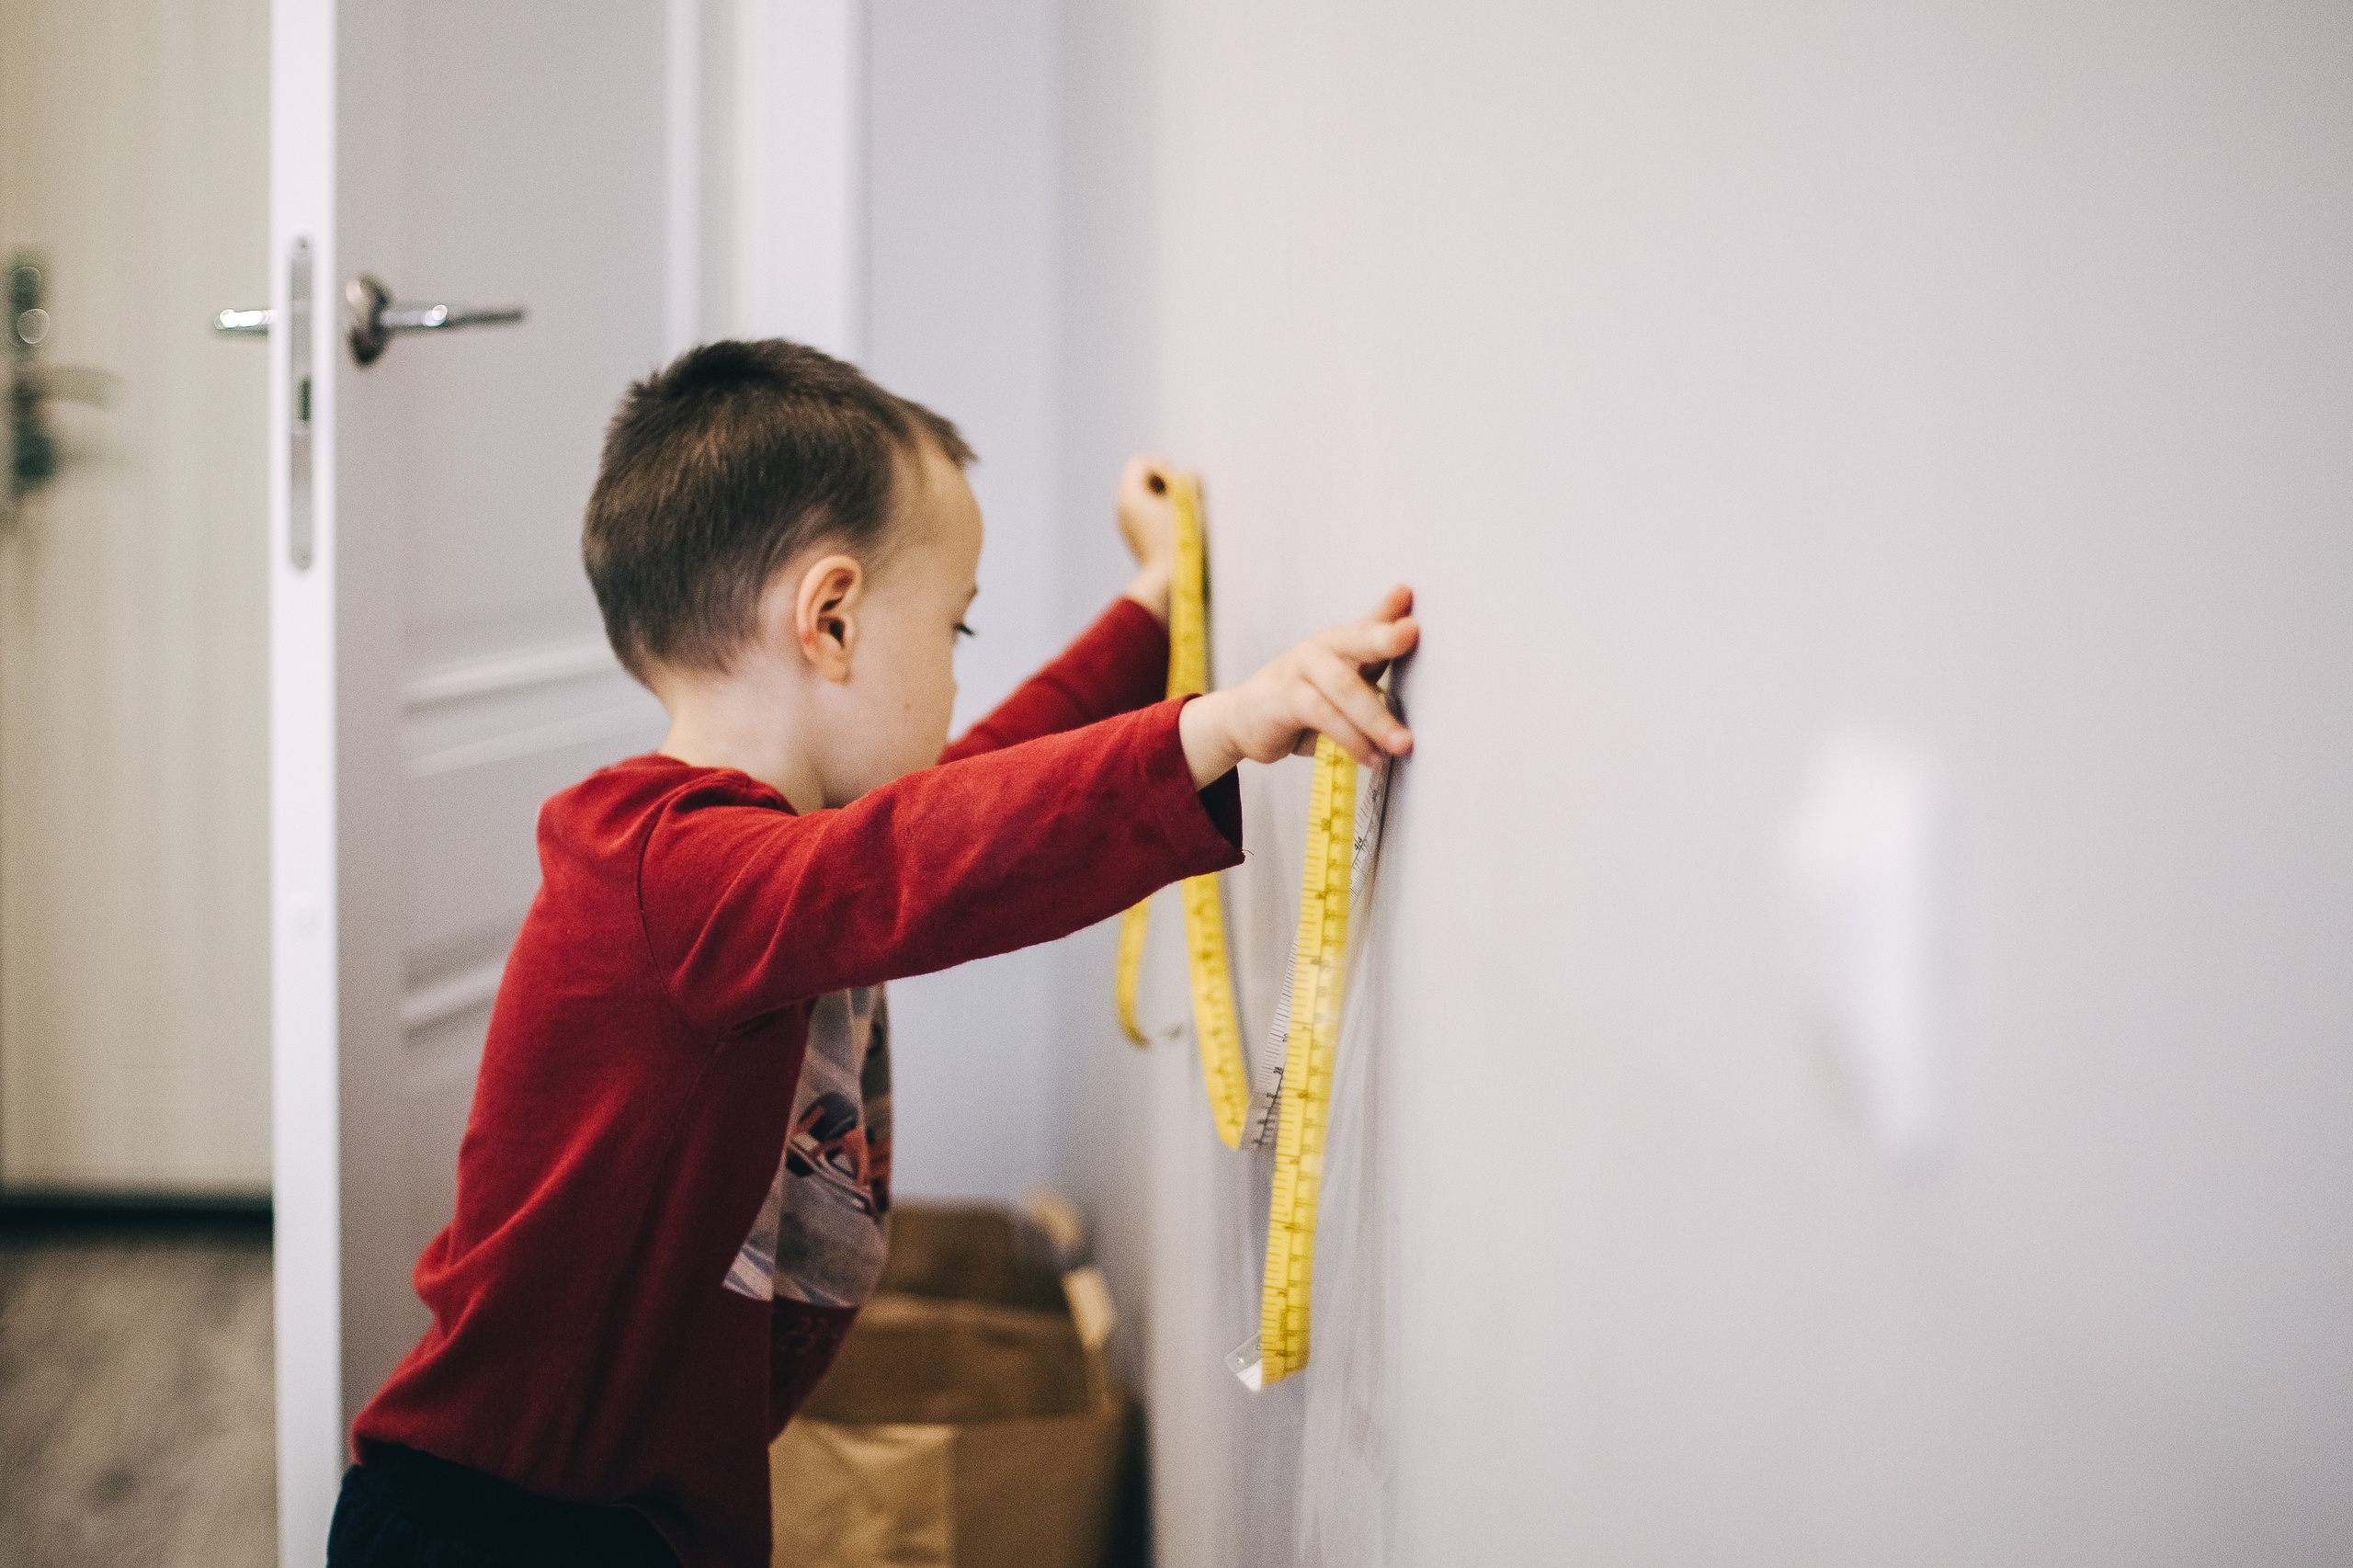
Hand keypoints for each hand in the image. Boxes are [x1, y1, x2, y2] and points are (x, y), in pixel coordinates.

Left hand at [1116, 456, 1184, 624]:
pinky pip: (1150, 518)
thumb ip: (1189, 476)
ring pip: (1148, 500)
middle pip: (1143, 481)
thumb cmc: (1180, 540)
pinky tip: (1177, 534)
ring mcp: (1127, 527)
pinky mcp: (1137, 542)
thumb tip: (1185, 478)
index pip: (1141, 463)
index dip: (1164, 466)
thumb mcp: (1190, 499)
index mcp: (1127, 495)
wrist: (1168, 584)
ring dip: (1168, 502)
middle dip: (1167, 485)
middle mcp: (1122, 509)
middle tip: (1184, 502)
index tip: (1177, 487)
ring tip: (1183, 519)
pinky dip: (1164, 519)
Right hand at [1179, 586, 1417, 787]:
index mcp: (1342, 642)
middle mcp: (1322, 647)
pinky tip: (1369, 756)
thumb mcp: (1342, 684)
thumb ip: (1374, 671)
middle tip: (1410, 631)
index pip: (1370, 622)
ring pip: (1343, 685)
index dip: (1390, 607)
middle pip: (1357, 637)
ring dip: (1375, 718)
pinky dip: (1351, 739)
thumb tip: (1422, 673)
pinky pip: (1323, 715)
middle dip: (1384, 636)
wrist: (1242, 720)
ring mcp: (1299, 668)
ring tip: (1401, 743)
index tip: (1409, 592)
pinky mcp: (1284, 698)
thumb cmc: (1301, 701)